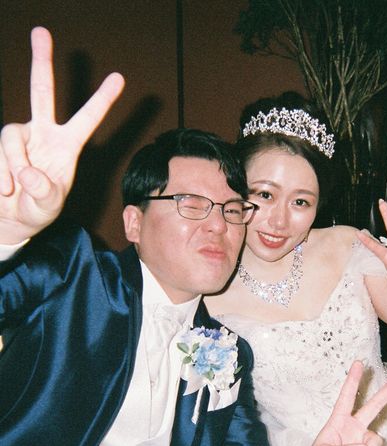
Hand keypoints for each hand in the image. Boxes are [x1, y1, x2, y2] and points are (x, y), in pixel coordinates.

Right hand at [0, 27, 124, 243]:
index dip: (102, 99)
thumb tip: (27, 171)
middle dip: (41, 62)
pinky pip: (0, 153)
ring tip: (13, 190)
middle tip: (40, 31)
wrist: (11, 218)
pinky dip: (2, 174)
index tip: (119, 77)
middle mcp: (44, 134)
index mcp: (67, 146)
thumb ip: (43, 191)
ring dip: (12, 165)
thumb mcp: (47, 205)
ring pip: (11, 136)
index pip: (87, 119)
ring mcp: (20, 137)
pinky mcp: (2, 145)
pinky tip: (5, 191)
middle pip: (41, 92)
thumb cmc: (38, 210)